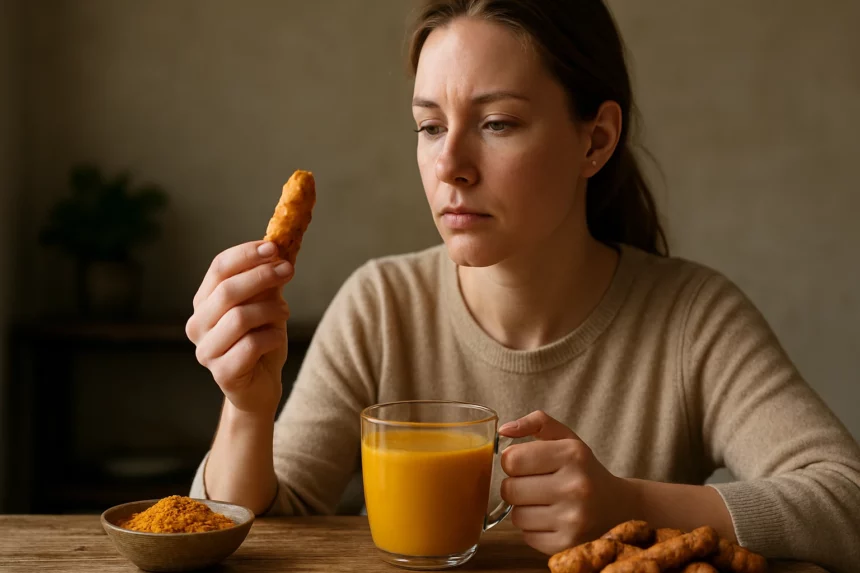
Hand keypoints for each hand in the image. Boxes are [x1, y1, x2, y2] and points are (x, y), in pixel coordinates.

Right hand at [185, 240, 292, 416]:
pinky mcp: (222, 373)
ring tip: (285, 312)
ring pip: (239, 317)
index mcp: (204, 302)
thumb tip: (279, 249)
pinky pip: (250, 346)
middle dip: (261, 276)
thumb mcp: (265, 305)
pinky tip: (278, 337)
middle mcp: (198, 325)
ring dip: (270, 309)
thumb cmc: (260, 341)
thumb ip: (267, 281)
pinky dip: (272, 337)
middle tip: (288, 270)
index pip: (218, 268)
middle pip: (227, 291)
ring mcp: (206, 351)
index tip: (273, 247)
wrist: (260, 386)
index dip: (246, 255)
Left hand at [499, 410, 634, 554]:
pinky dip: (533, 529)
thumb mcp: (567, 439)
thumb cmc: (583, 469)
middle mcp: (575, 486)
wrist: (618, 507)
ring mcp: (573, 519)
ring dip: (523, 509)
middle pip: (509, 489)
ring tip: (544, 503)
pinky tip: (551, 520)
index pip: (512, 460)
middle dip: (515, 486)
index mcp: (572, 454)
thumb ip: (537, 423)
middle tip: (533, 485)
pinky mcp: (569, 544)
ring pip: (516, 516)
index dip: (512, 462)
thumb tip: (503, 430)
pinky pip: (527, 537)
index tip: (524, 464)